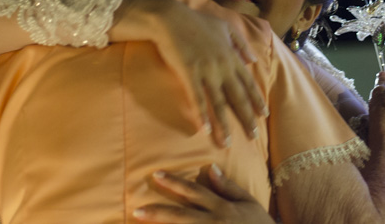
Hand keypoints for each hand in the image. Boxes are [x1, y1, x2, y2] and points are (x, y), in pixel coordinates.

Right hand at [114, 0, 266, 147]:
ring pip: (219, 103)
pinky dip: (202, 115)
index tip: (264, 114)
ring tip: (228, 143)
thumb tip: (253, 60)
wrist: (171, 18)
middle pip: (238, 97)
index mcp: (231, 56)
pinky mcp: (189, 74)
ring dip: (224, 125)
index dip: (256, 99)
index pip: (248, 82)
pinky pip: (197, 99)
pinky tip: (205, 130)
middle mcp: (223, 66)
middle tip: (253, 137)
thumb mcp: (225, 27)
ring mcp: (206, 71)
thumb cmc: (197, 22)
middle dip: (246, 118)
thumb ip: (240, 44)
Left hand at [133, 164, 273, 222]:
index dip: (174, 182)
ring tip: (141, 223)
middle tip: (137, 210)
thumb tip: (210, 167)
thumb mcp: (247, 202)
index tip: (156, 175)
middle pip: (181, 217)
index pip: (194, 192)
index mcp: (221, 208)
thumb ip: (227, 186)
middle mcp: (213, 223)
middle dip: (157, 213)